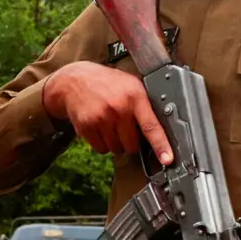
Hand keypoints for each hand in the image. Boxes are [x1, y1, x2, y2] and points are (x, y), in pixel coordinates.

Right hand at [43, 61, 172, 163]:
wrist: (73, 81)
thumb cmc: (107, 83)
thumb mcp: (132, 85)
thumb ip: (145, 104)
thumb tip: (163, 126)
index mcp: (135, 96)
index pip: (151, 126)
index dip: (161, 145)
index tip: (167, 158)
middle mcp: (118, 108)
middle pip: (133, 144)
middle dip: (132, 142)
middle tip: (127, 129)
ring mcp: (101, 118)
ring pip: (117, 149)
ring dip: (116, 143)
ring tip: (111, 125)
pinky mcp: (86, 126)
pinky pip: (101, 149)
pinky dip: (103, 143)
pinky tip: (100, 128)